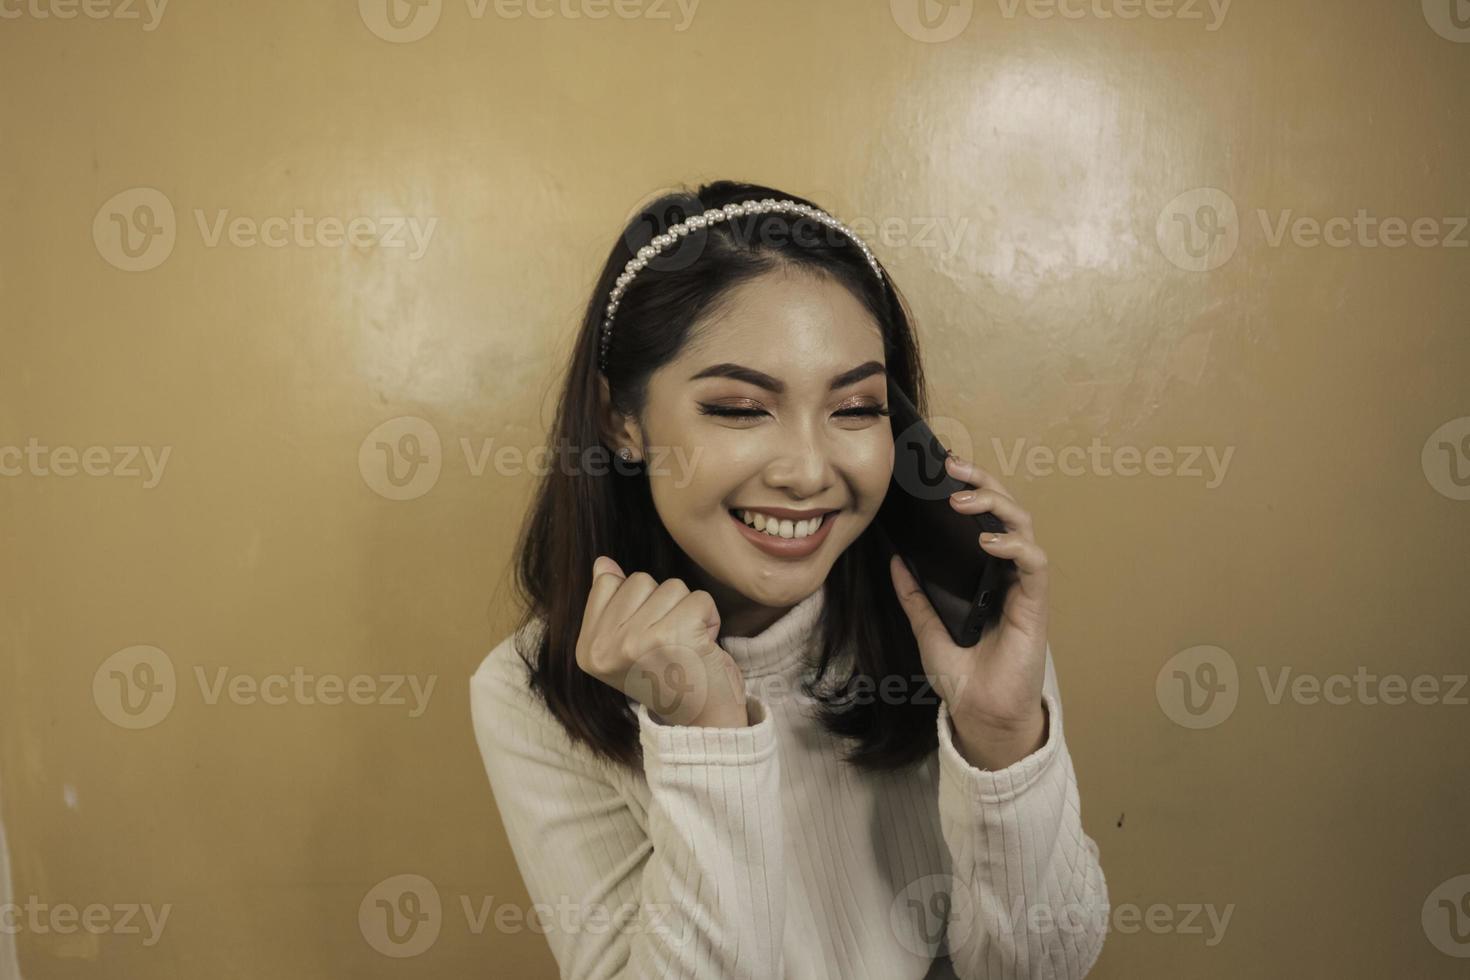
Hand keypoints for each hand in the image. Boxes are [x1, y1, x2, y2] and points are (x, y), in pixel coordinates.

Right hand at [577, 556, 750, 727]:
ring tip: (686, 647)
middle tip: (670, 646)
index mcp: (588, 648)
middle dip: (664, 605)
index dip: (638, 603)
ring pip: (672, 586)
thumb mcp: (627, 646)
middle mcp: (606, 647)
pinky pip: (700, 598)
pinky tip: (703, 647)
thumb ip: (611, 604)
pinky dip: (710, 619)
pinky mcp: (675, 636)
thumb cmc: (669, 680)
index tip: (647, 640)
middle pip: (640, 581)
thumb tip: (603, 564)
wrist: (702, 724)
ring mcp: (638, 641)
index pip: (609, 583)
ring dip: (688, 612)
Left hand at [889, 453, 1049, 769]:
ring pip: (1023, 527)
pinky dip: (1013, 546)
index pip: (982, 517)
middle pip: (1005, 510)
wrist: (980, 715)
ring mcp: (1023, 586)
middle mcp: (1006, 572)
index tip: (940, 470)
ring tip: (962, 500)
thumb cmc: (962, 674)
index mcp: (984, 573)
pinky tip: (989, 541)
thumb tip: (895, 559)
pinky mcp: (1035, 605)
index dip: (968, 489)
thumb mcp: (926, 628)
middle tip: (952, 467)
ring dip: (995, 505)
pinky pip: (1033, 564)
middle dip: (981, 483)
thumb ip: (914, 595)